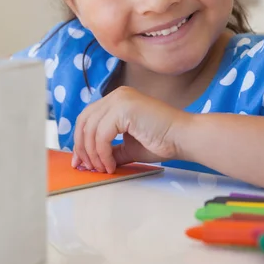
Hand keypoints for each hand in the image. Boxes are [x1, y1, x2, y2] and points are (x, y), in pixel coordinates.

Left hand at [72, 86, 188, 172]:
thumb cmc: (162, 141)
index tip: (81, 161)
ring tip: (103, 168)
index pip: (88, 117)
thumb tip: (93, 161)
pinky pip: (101, 135)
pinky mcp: (124, 108)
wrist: (183, 138)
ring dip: (93, 153)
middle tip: (86, 166)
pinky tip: (111, 165)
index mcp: (118, 100)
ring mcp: (120, 99)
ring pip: (90, 129)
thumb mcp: (129, 146)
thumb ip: (111, 149)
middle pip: (84, 121)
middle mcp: (117, 95)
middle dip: (81, 147)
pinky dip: (102, 153)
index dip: (80, 139)